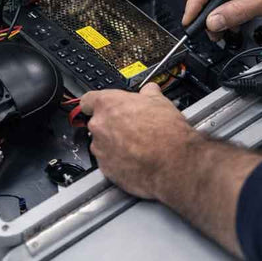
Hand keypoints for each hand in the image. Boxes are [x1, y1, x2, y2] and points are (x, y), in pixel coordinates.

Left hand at [80, 83, 199, 198]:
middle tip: (131, 128)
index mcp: (108, 104)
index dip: (96, 104)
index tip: (104, 107)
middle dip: (111, 126)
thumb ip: (149, 94)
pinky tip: (135, 159)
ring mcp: (100, 149)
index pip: (88, 100)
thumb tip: (149, 91)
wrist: (173, 163)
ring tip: (136, 146)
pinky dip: (118, 161)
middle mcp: (99, 126)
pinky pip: (108, 162)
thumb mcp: (161, 102)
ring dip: (114, 144)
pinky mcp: (105, 169)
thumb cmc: (166, 133)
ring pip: (102, 144)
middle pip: (97, 123)